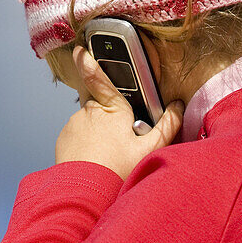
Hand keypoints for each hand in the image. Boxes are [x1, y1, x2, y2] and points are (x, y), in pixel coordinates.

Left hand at [54, 46, 184, 181]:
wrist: (84, 192)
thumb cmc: (118, 170)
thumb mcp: (149, 150)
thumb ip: (166, 126)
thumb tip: (177, 107)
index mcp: (113, 109)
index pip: (101, 80)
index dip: (90, 63)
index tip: (81, 51)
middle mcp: (90, 112)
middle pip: (102, 107)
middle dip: (110, 119)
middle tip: (120, 143)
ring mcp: (75, 124)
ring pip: (89, 122)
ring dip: (97, 133)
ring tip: (108, 157)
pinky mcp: (64, 139)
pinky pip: (77, 136)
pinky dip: (84, 145)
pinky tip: (94, 160)